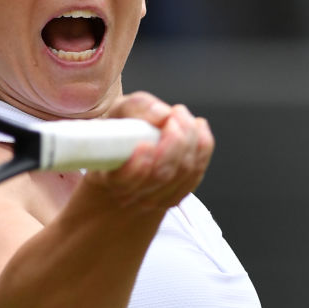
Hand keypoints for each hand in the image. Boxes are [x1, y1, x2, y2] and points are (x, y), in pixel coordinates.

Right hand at [88, 92, 213, 210]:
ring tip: (180, 115)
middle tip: (172, 115)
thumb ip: (136, 107)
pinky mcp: (174, 196)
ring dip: (189, 139)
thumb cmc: (117, 133)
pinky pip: (196, 174)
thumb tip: (162, 115)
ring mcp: (153, 200)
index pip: (123, 181)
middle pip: (161, 175)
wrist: (121, 158)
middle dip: (174, 141)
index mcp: (106, 177)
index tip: (145, 143)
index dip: (138, 165)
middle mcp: (129, 195)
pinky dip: (201, 148)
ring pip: (183, 174)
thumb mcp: (117, 113)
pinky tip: (197, 127)